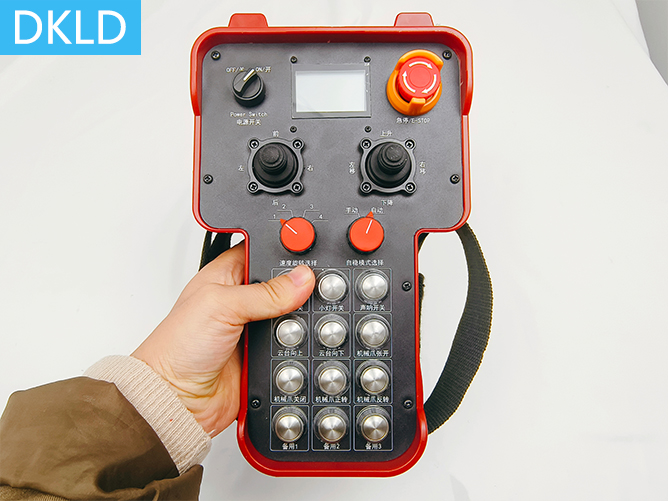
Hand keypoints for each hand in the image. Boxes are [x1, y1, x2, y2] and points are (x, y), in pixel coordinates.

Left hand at [132, 243, 314, 436]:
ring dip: (297, 319)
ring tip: (295, 321)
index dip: (283, 249)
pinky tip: (296, 342)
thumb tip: (301, 279)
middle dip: (297, 286)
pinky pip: (292, 343)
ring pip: (292, 314)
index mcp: (226, 276)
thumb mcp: (221, 306)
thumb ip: (264, 292)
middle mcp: (241, 299)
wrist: (178, 400)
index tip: (306, 252)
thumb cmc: (177, 349)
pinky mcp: (264, 353)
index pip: (262, 250)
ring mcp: (254, 327)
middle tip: (307, 291)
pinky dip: (298, 344)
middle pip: (283, 282)